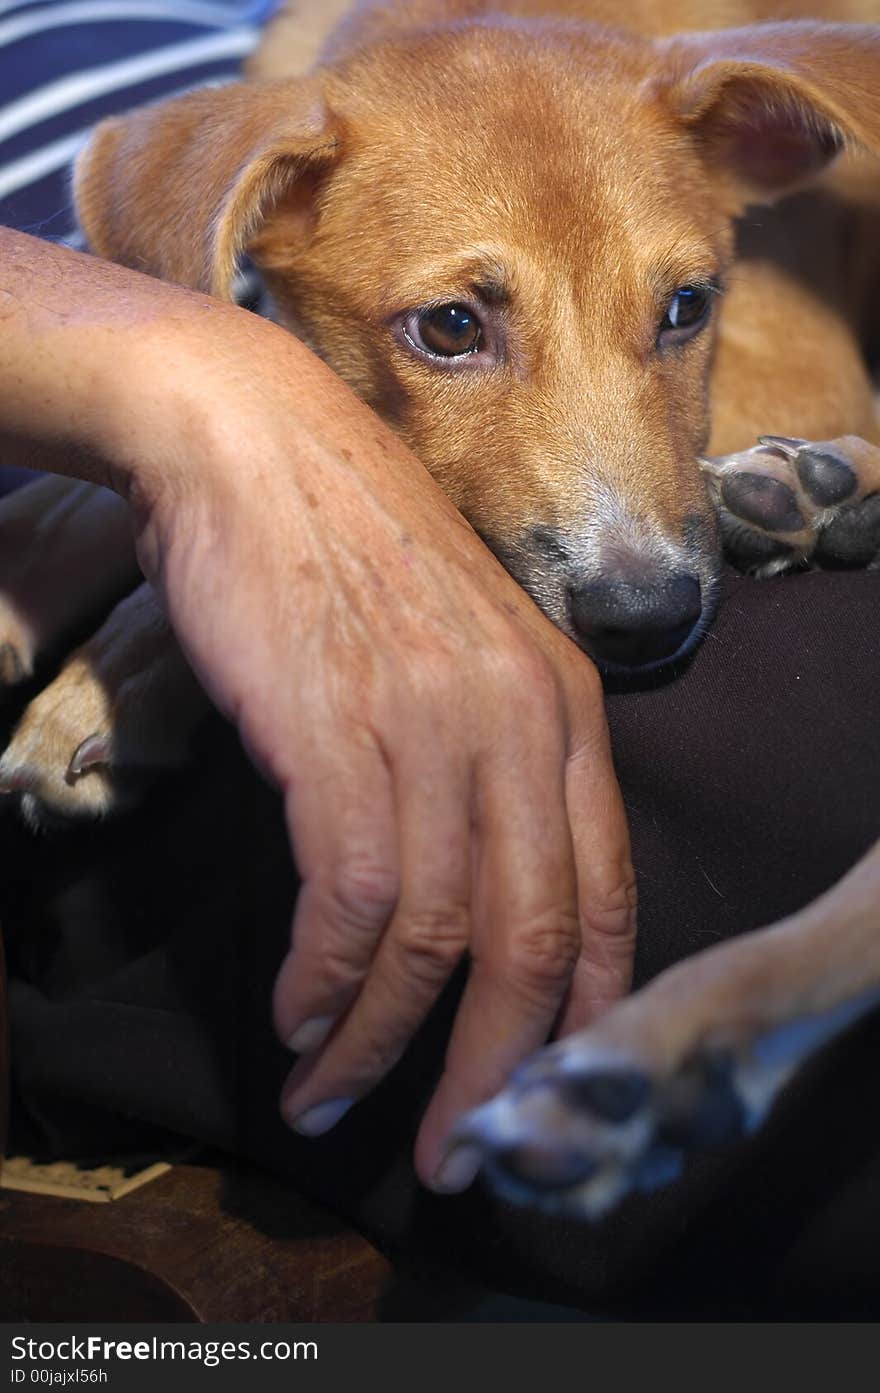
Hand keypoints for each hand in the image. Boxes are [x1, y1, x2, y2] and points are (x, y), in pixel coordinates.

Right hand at [0, 231, 636, 1189]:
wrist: (256, 446)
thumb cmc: (352, 554)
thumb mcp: (464, 652)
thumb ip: (490, 764)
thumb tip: (467, 908)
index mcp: (569, 708)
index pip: (609, 898)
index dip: (579, 1014)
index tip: (536, 1087)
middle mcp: (520, 723)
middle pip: (534, 942)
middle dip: (491, 1067)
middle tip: (449, 1148)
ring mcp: (432, 725)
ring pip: (433, 937)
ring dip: (379, 1040)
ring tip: (328, 1090)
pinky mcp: (338, 731)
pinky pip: (351, 899)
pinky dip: (324, 978)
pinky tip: (295, 1012)